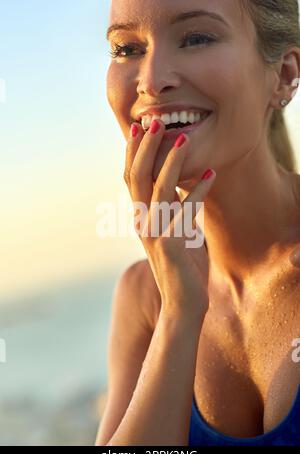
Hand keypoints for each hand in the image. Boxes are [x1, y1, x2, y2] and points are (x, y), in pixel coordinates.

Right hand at [124, 119, 215, 320]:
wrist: (181, 302)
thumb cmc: (181, 265)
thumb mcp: (171, 229)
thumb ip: (169, 207)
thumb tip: (175, 182)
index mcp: (140, 216)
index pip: (131, 178)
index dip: (133, 152)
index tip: (139, 126)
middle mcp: (141, 222)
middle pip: (137, 177)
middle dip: (145, 147)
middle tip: (153, 120)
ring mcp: (153, 233)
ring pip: (157, 188)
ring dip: (171, 161)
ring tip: (183, 137)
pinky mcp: (170, 244)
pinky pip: (185, 211)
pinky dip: (198, 191)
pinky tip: (212, 175)